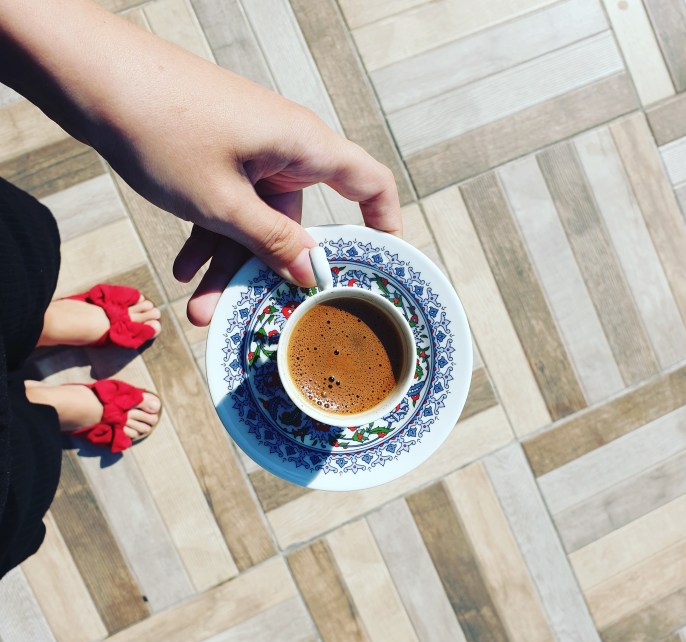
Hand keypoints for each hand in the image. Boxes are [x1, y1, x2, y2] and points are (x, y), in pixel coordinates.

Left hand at [98, 67, 401, 325]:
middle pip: (296, 220)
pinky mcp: (220, 154)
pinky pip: (227, 204)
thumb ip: (270, 241)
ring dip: (227, 262)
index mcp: (303, 146)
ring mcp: (250, 151)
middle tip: (251, 313)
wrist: (92, 77)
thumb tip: (309, 274)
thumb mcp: (221, 202)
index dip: (385, 222)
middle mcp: (284, 148)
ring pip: (253, 220)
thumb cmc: (162, 127)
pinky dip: (209, 235)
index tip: (382, 263)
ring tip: (198, 305)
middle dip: (268, 271)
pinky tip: (182, 268)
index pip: (369, 182)